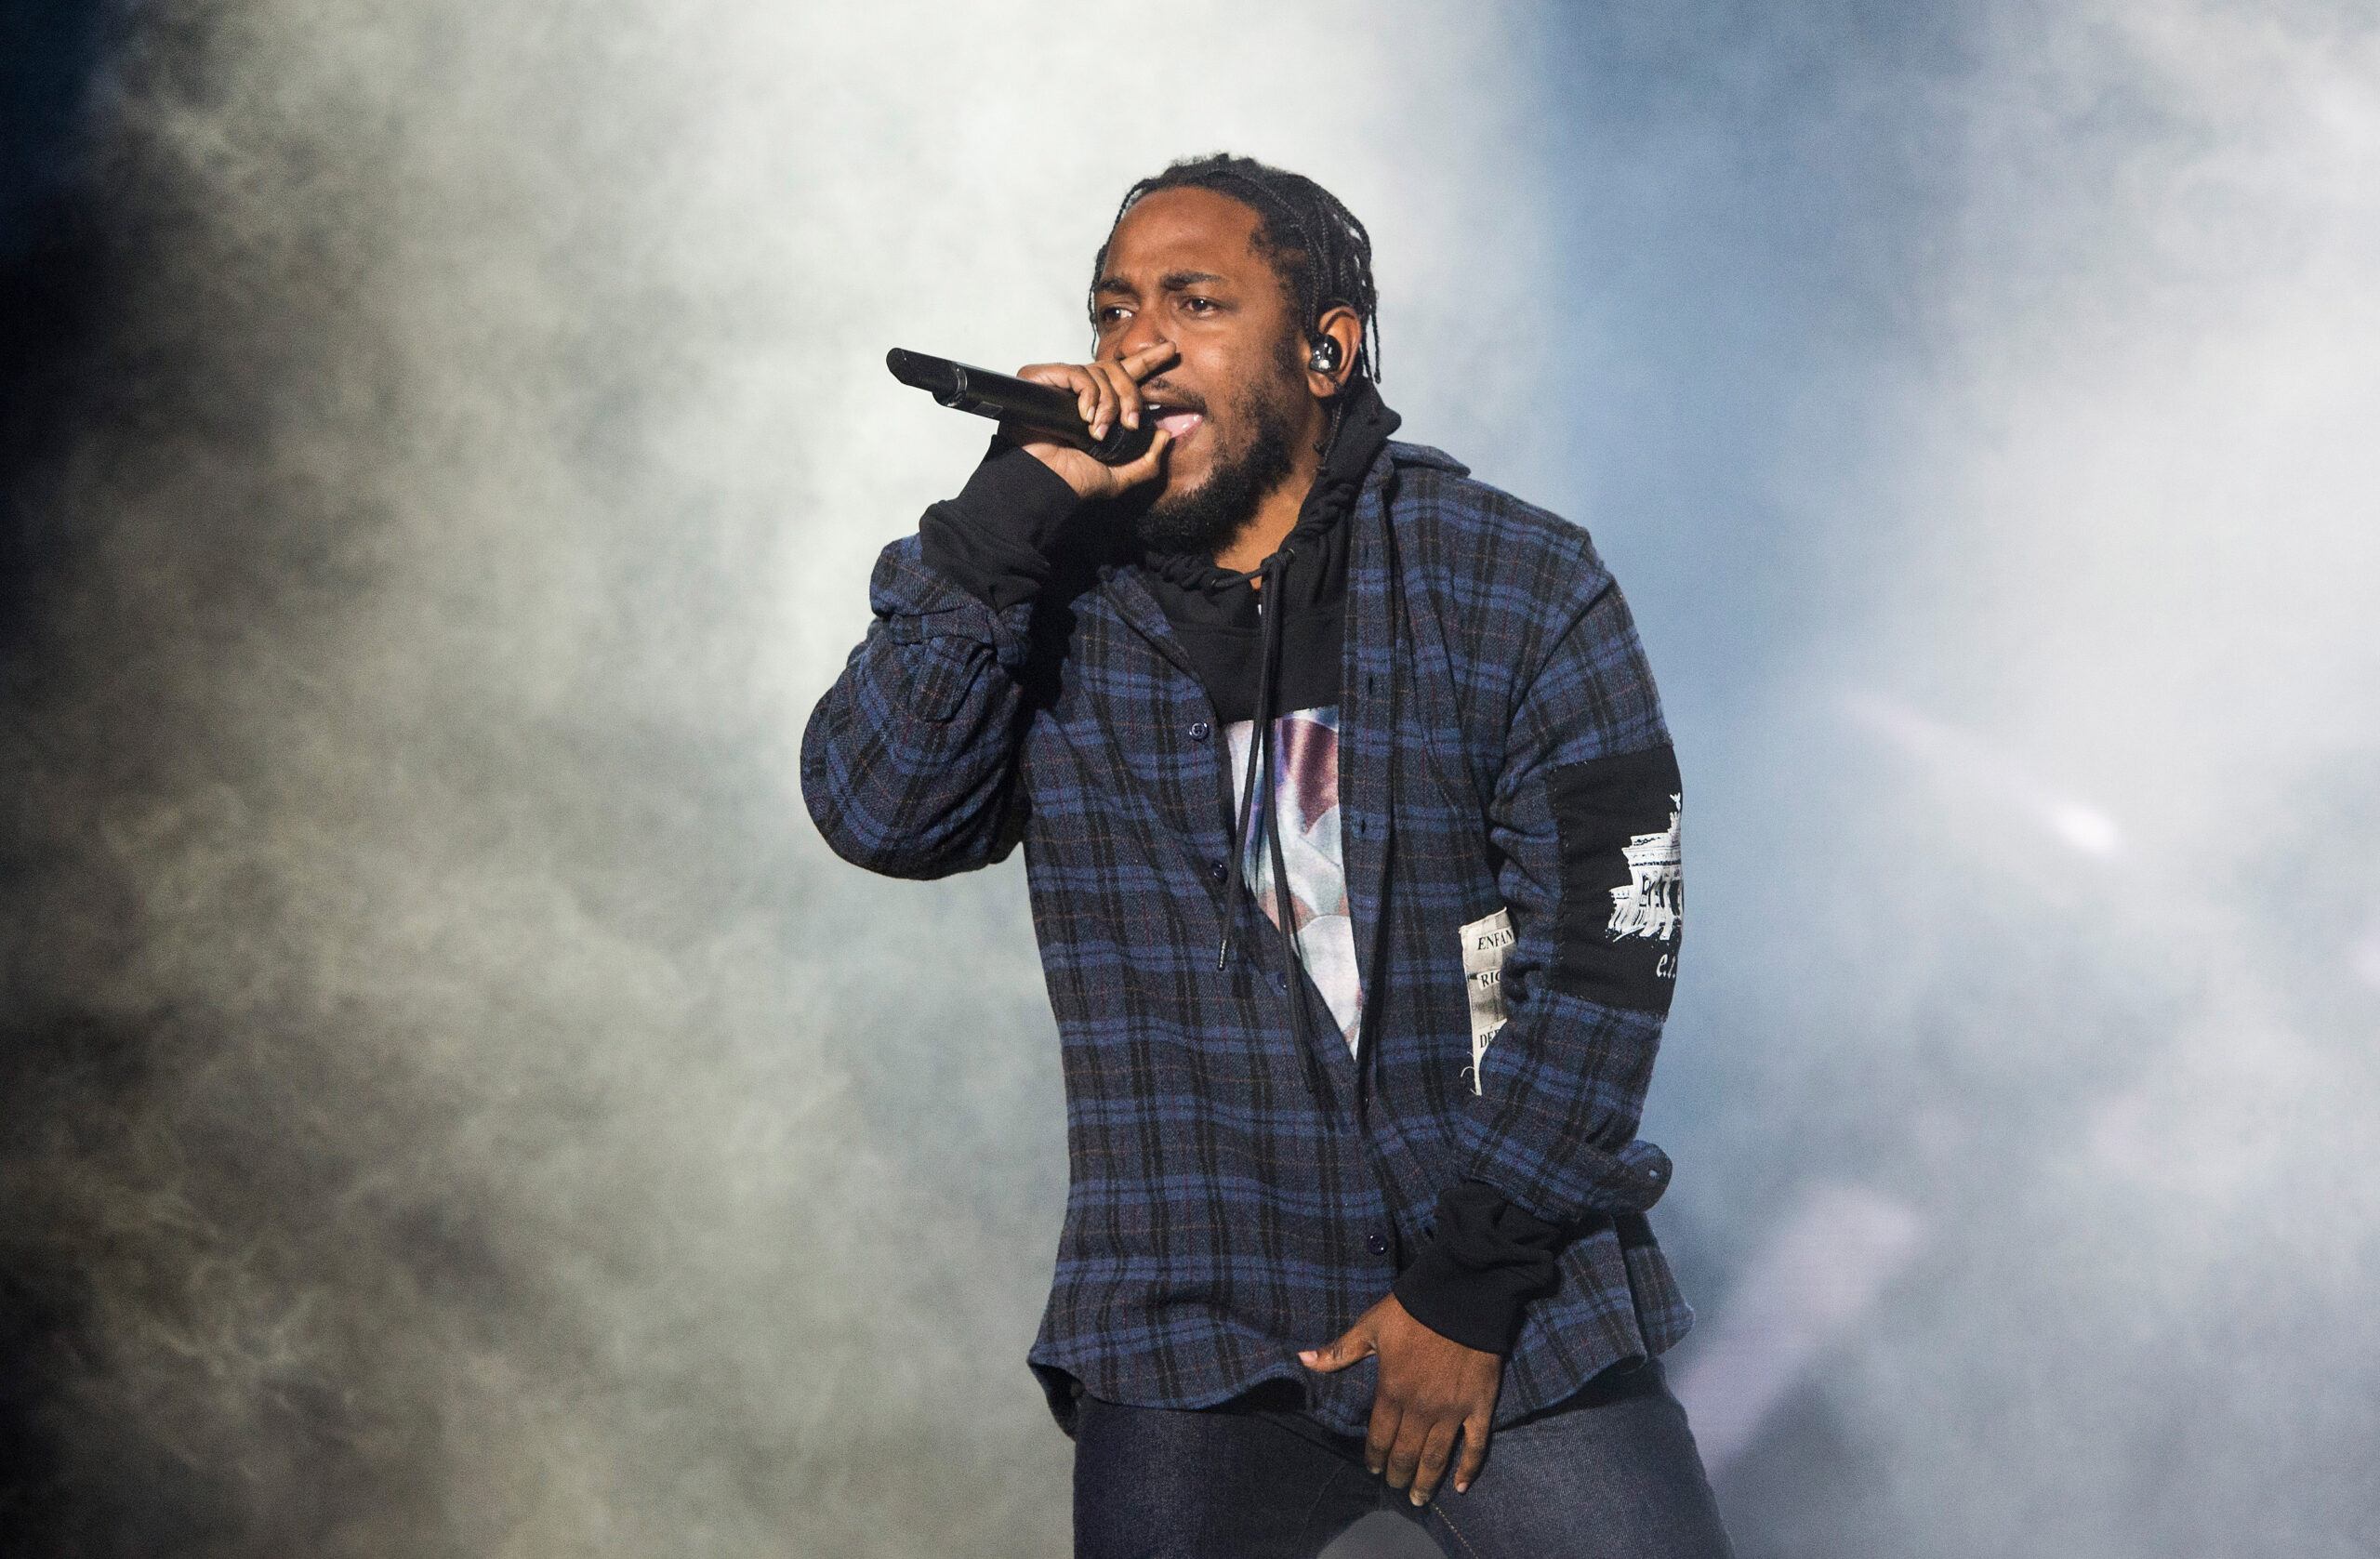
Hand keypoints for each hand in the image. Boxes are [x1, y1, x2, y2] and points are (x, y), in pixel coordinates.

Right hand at [1006, 340, 1177, 501]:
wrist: (1043, 481)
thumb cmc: (1072, 481)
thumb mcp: (1121, 477)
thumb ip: (1148, 461)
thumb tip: (1165, 433)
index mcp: (1102, 406)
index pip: (1127, 374)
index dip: (1149, 360)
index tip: (1171, 350)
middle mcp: (1083, 391)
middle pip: (1118, 370)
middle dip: (1131, 396)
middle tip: (1130, 422)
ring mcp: (1062, 383)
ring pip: (1101, 372)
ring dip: (1108, 404)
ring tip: (1097, 431)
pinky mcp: (1043, 378)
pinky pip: (1078, 373)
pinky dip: (1089, 395)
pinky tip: (1084, 416)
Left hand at [1301, 1293, 1502, 1504]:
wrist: (1462, 1295)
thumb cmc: (1412, 1310)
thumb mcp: (1370, 1326)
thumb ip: (1340, 1350)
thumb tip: (1303, 1359)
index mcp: (1392, 1392)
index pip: (1379, 1438)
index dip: (1375, 1458)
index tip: (1373, 1470)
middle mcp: (1421, 1409)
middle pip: (1406, 1454)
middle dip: (1398, 1475)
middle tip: (1396, 1488)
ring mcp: (1452, 1411)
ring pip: (1436, 1457)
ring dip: (1426, 1482)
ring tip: (1419, 1498)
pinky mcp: (1479, 1406)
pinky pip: (1475, 1445)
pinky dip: (1469, 1468)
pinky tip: (1461, 1486)